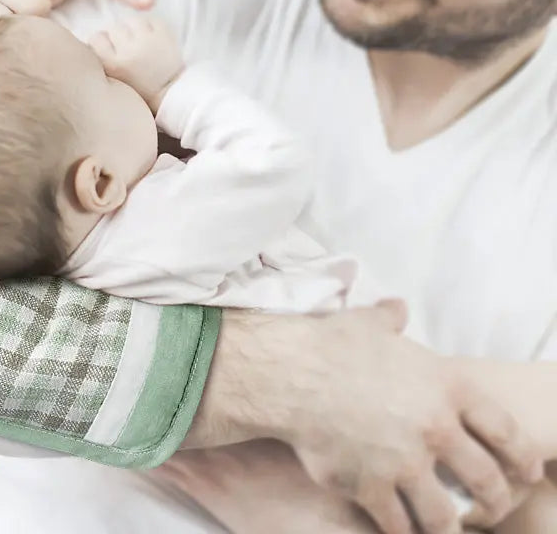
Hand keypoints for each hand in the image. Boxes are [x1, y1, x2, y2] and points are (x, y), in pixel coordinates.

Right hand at [89, 16, 183, 111]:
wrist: (168, 94)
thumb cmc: (136, 89)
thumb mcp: (110, 81)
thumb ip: (98, 61)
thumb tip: (91, 38)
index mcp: (112, 65)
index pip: (96, 38)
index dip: (101, 42)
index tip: (109, 49)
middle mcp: (129, 52)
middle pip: (114, 28)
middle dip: (118, 36)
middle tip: (126, 46)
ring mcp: (148, 42)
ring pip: (132, 20)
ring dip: (134, 28)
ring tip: (138, 40)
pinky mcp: (165, 36)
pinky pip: (152, 19)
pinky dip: (150, 26)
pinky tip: (151, 38)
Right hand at [185, 302, 542, 533]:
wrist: (291, 373)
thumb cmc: (331, 344)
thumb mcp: (369, 323)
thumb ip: (391, 318)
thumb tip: (396, 307)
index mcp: (445, 387)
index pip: (504, 430)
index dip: (522, 455)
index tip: (527, 469)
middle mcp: (435, 429)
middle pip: (486, 480)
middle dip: (494, 500)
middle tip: (490, 506)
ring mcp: (404, 464)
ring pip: (444, 515)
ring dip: (446, 524)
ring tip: (442, 524)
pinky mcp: (371, 487)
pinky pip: (397, 524)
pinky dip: (400, 529)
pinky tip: (397, 525)